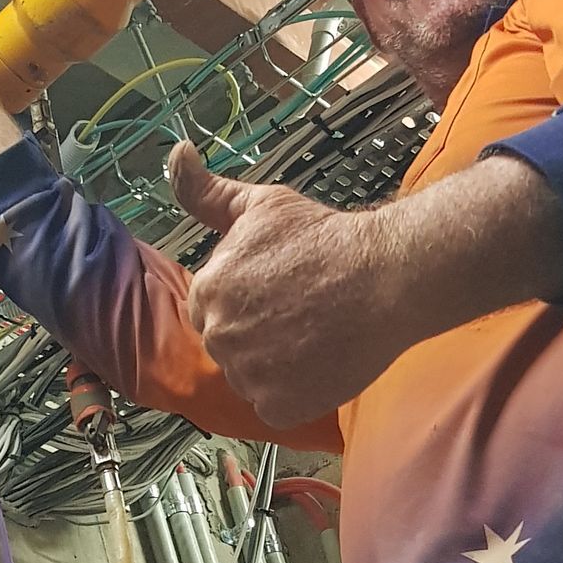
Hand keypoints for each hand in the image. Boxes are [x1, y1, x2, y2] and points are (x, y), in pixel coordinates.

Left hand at [170, 143, 562, 424]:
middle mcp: (219, 337)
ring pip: (251, 378)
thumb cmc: (327, 238)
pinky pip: (276, 406)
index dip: (247, 301)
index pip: (210, 310)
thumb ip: (207, 192)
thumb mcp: (261, 205)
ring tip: (314, 334)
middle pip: (228, 346)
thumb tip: (176, 154)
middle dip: (257, 333)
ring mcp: (248, 376)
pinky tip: (322, 362)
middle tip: (302, 312)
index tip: (281, 291)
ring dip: (276, 365)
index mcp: (206, 291)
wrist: (386, 276)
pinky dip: (297, 392)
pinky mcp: (278, 407)